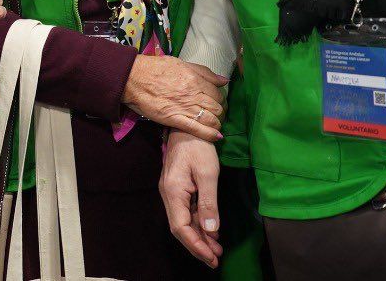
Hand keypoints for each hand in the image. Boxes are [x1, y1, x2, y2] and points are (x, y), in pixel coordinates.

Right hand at [122, 55, 226, 140]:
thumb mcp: (180, 63)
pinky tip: (215, 136)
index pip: (217, 93)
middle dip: (220, 112)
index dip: (220, 99)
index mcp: (194, 79)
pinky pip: (197, 129)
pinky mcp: (174, 119)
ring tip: (214, 124)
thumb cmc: (154, 68)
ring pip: (211, 119)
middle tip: (217, 114)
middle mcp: (193, 93)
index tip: (217, 102)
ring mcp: (184, 107)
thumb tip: (224, 80)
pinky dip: (209, 134)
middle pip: (217, 107)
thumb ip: (203, 71)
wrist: (133, 78)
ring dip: (216, 123)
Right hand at [160, 130, 222, 266]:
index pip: (180, 227)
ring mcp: (171, 192)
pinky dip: (198, 225)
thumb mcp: (208, 174)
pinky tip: (211, 232)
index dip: (195, 245)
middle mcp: (168, 195)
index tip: (211, 257)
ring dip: (199, 237)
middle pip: (180, 228)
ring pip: (183, 221)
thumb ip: (209, 203)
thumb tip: (211, 231)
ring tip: (217, 250)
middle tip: (216, 259)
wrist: (187, 126)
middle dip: (197, 246)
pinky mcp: (178, 189)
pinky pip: (186, 212)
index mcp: (173, 192)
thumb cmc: (198, 147)